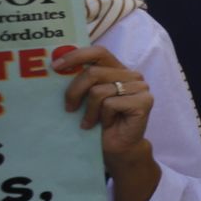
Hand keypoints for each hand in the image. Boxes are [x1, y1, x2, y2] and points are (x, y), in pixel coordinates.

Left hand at [54, 45, 153, 168]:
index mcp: (117, 70)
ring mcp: (140, 87)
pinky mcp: (144, 101)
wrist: (116, 148)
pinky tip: (106, 125)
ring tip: (91, 122)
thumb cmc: (98, 123)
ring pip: (99, 91)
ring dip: (90, 111)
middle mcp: (131, 75)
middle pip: (93, 72)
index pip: (99, 52)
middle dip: (75, 92)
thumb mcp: (85, 98)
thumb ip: (80, 81)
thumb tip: (56, 67)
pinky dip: (103, 118)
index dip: (76, 56)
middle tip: (69, 108)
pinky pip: (111, 104)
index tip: (55, 66)